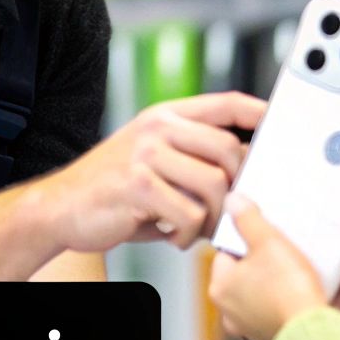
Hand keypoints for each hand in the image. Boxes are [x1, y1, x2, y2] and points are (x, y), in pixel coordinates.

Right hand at [46, 91, 265, 252]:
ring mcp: (147, 154)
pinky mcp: (138, 185)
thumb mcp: (152, 160)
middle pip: (229, 150)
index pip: (225, 103)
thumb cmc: (113, 190)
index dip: (258, 113)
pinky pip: (188, 212)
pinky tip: (173, 235)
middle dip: (236, 187)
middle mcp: (158, 128)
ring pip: (214, 184)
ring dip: (212, 216)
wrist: (60, 207)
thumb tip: (244, 175)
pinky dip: (188, 234)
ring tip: (195, 228)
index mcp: (165, 116)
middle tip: (225, 212)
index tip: (280, 125)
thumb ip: (191, 158)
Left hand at [208, 198, 326, 339]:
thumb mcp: (269, 243)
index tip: (265, 233)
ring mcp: (250, 328)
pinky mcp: (273, 339)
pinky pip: (279, 312)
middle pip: (246, 273)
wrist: (313, 334)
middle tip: (284, 248)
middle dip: (264, 261)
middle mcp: (229, 312)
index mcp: (220, 287)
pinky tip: (305, 292)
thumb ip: (248, 219)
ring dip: (278, 281)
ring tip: (298, 267)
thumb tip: (232, 201)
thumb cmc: (288, 289)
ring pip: (262, 293)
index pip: (226, 252)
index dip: (246, 239)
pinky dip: (289, 301)